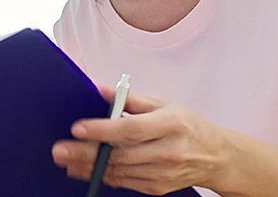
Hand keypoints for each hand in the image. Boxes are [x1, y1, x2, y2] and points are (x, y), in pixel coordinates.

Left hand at [52, 88, 234, 195]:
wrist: (217, 157)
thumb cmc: (188, 126)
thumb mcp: (165, 104)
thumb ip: (131, 98)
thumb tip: (99, 90)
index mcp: (170, 125)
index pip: (131, 129)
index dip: (102, 129)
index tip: (78, 128)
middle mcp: (168, 151)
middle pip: (120, 154)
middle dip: (86, 152)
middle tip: (60, 149)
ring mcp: (163, 173)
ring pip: (119, 171)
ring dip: (88, 166)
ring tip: (66, 159)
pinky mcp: (158, 188)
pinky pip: (124, 182)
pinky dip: (102, 175)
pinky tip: (84, 169)